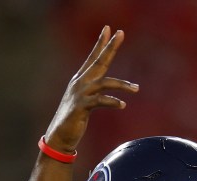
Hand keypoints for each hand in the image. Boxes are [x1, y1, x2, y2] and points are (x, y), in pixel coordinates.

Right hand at [44, 27, 138, 153]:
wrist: (60, 135)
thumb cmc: (74, 119)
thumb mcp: (85, 100)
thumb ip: (95, 91)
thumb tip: (107, 89)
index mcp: (81, 79)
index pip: (93, 57)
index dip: (101, 43)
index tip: (109, 29)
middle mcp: (80, 82)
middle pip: (99, 61)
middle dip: (110, 47)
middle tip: (120, 33)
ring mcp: (80, 94)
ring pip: (104, 83)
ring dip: (122, 85)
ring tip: (137, 88)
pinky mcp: (81, 107)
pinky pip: (100, 101)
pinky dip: (112, 102)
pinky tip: (122, 104)